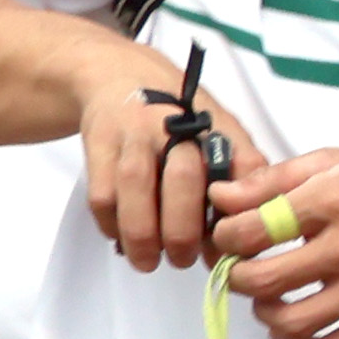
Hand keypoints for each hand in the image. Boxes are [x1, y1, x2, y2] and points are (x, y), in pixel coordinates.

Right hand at [75, 45, 260, 272]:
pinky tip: (123, 238)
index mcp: (215, 125)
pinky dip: (112, 225)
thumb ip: (239, 175)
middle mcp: (175, 125)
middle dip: (183, 230)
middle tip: (182, 261)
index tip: (227, 250)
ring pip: (136, 188)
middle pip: (183, 179)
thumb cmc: (177, 116)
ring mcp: (133, 132)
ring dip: (143, 235)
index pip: (237, 168)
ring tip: (149, 262)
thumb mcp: (220, 130)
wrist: (118, 75)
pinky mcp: (98, 144)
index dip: (233, 215)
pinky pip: (103, 195)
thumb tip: (240, 242)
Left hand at [212, 146, 338, 338]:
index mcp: (334, 200)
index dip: (225, 237)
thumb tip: (220, 197)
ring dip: (265, 314)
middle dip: (236, 278)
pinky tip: (292, 330)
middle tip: (240, 272)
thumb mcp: (335, 161)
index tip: (228, 237)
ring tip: (268, 300)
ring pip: (291, 323)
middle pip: (262, 281)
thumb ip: (273, 180)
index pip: (251, 230)